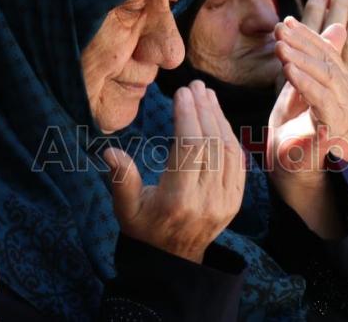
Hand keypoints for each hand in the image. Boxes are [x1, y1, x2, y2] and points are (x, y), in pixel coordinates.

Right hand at [103, 81, 244, 263]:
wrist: (173, 262)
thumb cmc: (143, 230)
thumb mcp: (125, 209)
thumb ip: (121, 180)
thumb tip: (109, 152)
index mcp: (178, 200)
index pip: (190, 148)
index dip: (188, 117)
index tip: (182, 93)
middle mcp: (206, 200)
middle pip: (212, 144)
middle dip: (204, 110)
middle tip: (195, 85)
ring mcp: (225, 202)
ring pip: (228, 150)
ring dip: (219, 118)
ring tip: (206, 95)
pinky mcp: (235, 201)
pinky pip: (238, 162)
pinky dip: (229, 136)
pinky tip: (218, 118)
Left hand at [274, 16, 347, 147]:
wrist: (289, 165)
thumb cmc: (292, 126)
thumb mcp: (299, 86)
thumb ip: (309, 60)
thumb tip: (330, 27)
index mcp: (344, 83)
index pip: (328, 52)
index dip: (307, 34)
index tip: (285, 21)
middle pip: (328, 60)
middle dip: (302, 41)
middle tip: (281, 28)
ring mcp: (346, 111)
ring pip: (325, 76)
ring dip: (300, 58)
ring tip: (280, 45)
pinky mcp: (335, 126)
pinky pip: (320, 99)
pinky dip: (303, 82)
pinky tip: (287, 69)